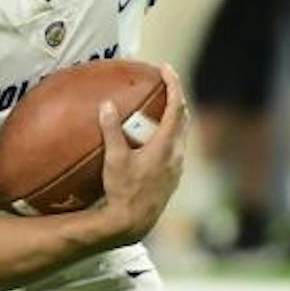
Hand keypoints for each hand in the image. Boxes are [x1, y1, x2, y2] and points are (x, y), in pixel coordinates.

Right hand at [97, 64, 188, 242]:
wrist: (134, 222)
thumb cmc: (123, 191)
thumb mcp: (115, 159)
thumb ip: (111, 131)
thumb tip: (106, 106)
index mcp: (166, 146)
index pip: (176, 107)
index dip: (174, 84)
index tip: (166, 68)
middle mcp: (177, 155)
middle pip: (183, 118)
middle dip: (176, 97)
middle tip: (164, 83)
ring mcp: (177, 167)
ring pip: (182, 134)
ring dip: (174, 117)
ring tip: (159, 107)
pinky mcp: (173, 178)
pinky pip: (176, 147)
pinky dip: (169, 134)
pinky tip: (155, 139)